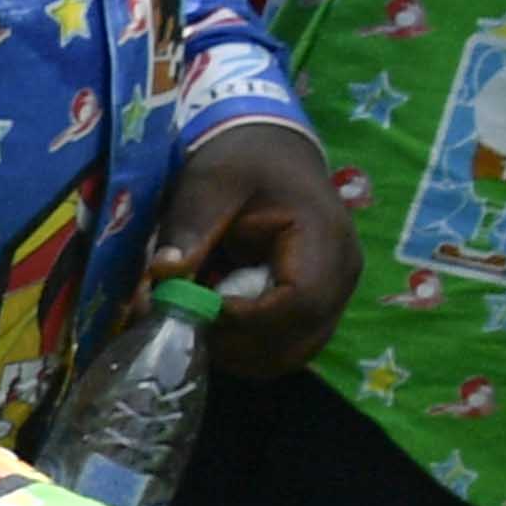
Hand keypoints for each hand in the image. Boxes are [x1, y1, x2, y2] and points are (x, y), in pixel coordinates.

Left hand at [146, 112, 356, 373]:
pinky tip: (215, 317)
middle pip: (298, 342)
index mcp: (324, 238)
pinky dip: (245, 345)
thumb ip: (190, 228)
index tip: (200, 308)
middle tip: (187, 321)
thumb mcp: (209, 183)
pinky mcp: (316, 307)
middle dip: (236, 343)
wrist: (271, 151)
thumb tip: (164, 273)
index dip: (248, 318)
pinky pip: (284, 346)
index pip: (301, 303)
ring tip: (199, 316)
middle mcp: (341, 275)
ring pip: (291, 354)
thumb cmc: (243, 161)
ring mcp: (333, 296)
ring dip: (238, 349)